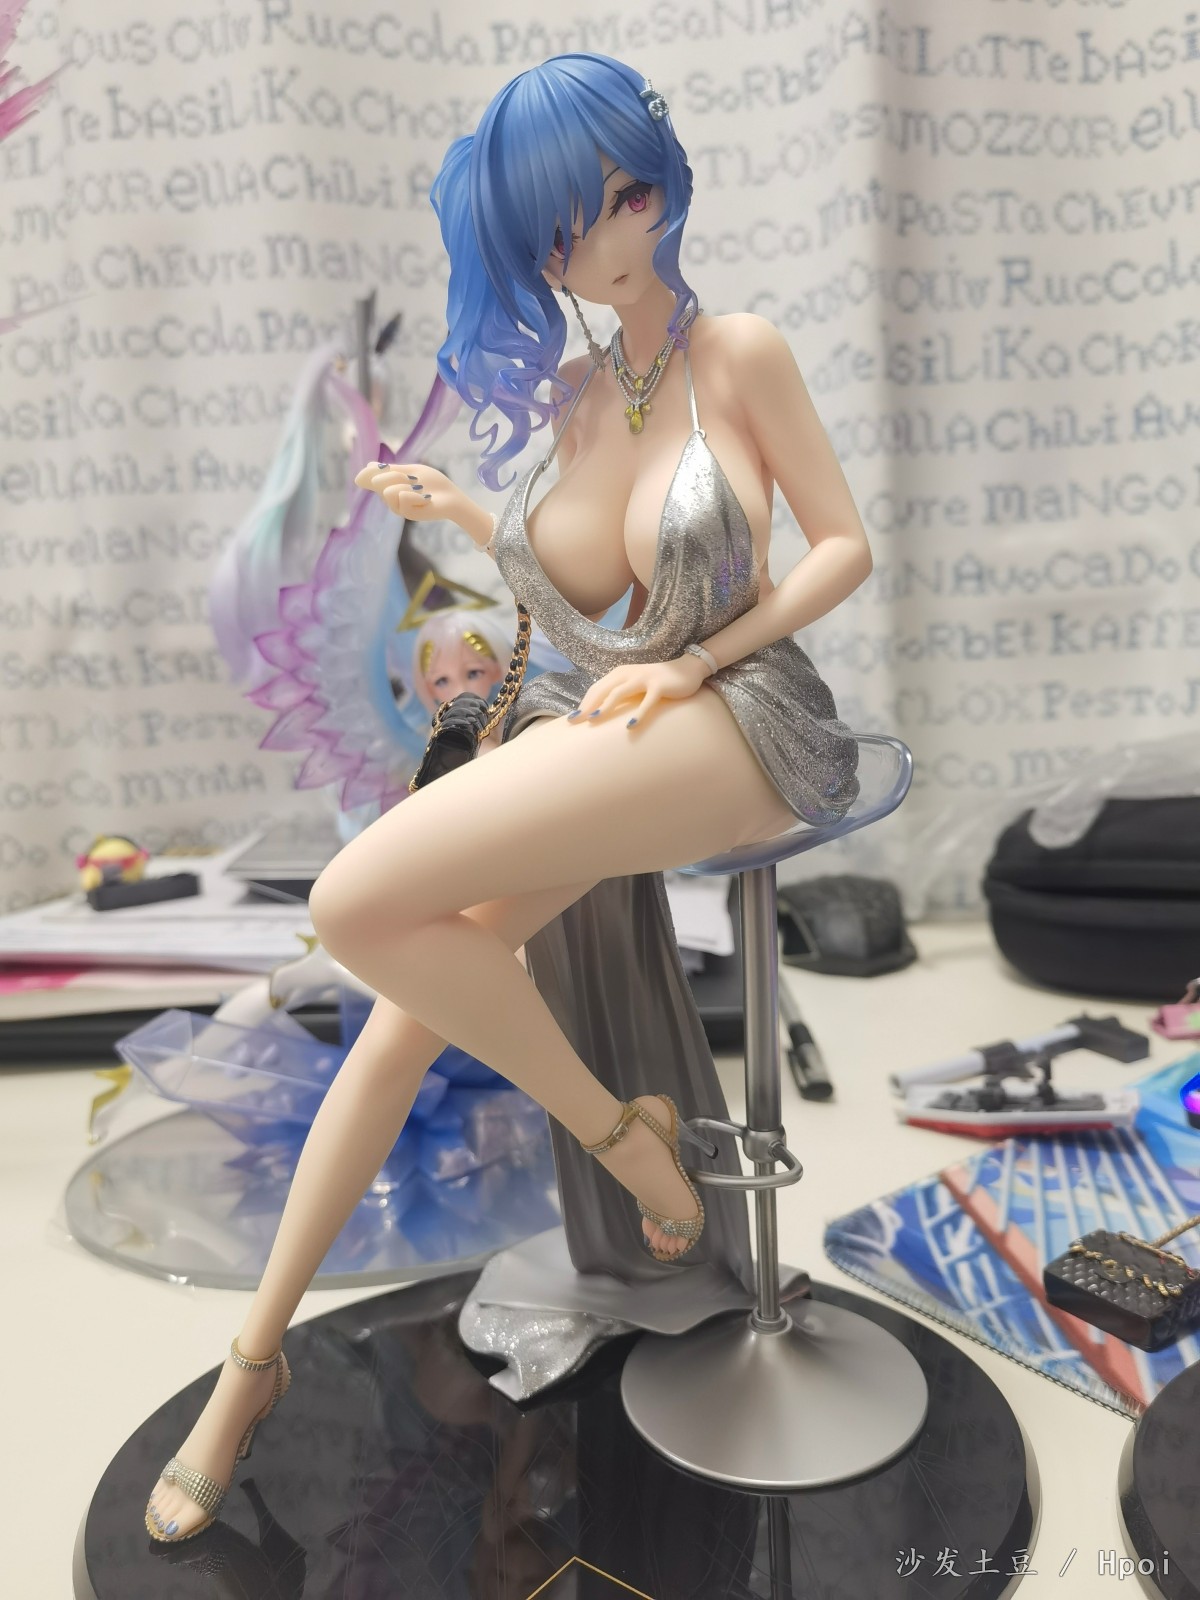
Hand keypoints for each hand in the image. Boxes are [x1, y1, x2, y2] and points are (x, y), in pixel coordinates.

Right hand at [353, 460, 460, 523]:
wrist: (451, 498)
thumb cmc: (433, 484)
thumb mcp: (411, 471)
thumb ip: (391, 470)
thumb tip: (368, 465)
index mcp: (390, 485)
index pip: (371, 477)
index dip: (371, 472)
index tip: (383, 471)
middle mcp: (390, 498)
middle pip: (377, 480)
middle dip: (396, 475)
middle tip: (414, 481)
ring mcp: (397, 507)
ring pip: (388, 490)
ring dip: (406, 486)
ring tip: (420, 491)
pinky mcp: (406, 514)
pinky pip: (402, 496)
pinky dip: (415, 495)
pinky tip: (425, 500)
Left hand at [567, 654, 710, 728]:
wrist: (687, 669)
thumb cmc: (657, 682)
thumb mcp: (634, 686)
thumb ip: (619, 694)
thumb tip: (599, 713)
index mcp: (620, 674)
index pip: (596, 689)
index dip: (583, 703)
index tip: (572, 719)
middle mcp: (629, 674)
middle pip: (603, 690)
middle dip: (587, 706)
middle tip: (575, 721)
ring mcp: (644, 679)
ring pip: (620, 693)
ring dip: (606, 706)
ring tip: (594, 720)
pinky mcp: (660, 686)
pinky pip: (647, 701)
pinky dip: (638, 714)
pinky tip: (630, 726)